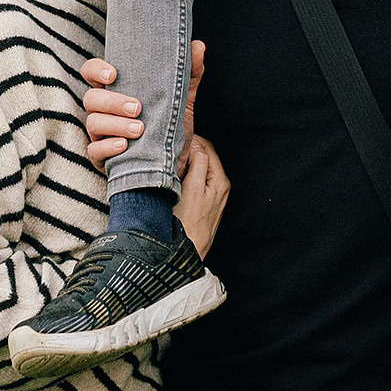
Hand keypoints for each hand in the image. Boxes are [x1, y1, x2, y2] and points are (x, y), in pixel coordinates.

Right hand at [80, 40, 205, 173]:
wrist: (175, 161)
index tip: (113, 74)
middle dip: (113, 101)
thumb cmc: (170, 125)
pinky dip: (107, 147)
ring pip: (93, 123)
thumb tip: (197, 46)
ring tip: (139, 129)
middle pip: (92, 98)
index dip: (96, 69)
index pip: (92, 72)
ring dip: (116, 125)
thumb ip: (188, 74)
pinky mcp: (102, 156)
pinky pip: (94, 151)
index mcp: (116, 90)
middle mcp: (103, 110)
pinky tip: (124, 146)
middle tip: (138, 108)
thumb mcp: (182, 99)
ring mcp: (100, 133)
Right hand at [171, 134, 229, 257]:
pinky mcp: (204, 201)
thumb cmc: (188, 225)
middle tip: (170, 145)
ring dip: (187, 160)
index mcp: (220, 180)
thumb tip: (195, 145)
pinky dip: (186, 171)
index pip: (206, 148)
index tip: (175, 136)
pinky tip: (174, 174)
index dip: (191, 139)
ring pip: (200, 167)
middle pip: (204, 156)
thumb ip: (197, 164)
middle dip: (189, 148)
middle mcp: (220, 185)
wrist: (187, 254)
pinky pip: (197, 179)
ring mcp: (212, 194)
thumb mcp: (192, 190)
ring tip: (170, 158)